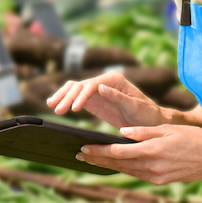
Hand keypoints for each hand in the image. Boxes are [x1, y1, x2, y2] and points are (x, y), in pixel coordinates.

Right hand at [47, 71, 169, 128]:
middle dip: (67, 96)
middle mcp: (103, 82)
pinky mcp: (92, 100)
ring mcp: (96, 90)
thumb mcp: (135, 107)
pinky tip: (55, 105)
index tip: (75, 109)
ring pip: (73, 89)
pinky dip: (64, 100)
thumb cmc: (147, 114)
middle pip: (79, 85)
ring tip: (51, 106)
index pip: (91, 85)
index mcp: (113, 80)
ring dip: (62, 96)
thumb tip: (100, 87)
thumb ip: (118, 97)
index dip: (81, 95)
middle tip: (57, 109)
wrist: (150, 122)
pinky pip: (74, 97)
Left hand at [78, 125, 201, 184]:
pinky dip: (123, 168)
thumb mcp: (168, 129)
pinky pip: (137, 174)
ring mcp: (156, 176)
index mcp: (152, 151)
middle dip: (97, 158)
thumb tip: (121, 132)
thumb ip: (143, 131)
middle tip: (79, 154)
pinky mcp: (161, 181)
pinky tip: (113, 164)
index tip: (84, 146)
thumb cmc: (194, 138)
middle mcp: (152, 167)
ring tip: (91, 159)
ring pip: (125, 170)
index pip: (118, 151)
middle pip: (117, 163)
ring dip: (107, 165)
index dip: (99, 150)